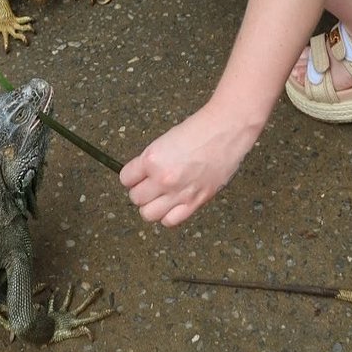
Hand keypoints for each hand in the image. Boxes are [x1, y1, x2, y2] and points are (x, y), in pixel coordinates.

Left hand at [119, 102, 257, 226]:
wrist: (225, 131)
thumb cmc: (198, 130)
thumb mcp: (165, 140)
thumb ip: (152, 161)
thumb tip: (141, 176)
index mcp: (152, 158)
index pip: (126, 178)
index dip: (131, 176)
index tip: (136, 175)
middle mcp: (162, 178)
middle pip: (135, 198)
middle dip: (140, 191)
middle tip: (149, 184)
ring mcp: (179, 193)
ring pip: (148, 214)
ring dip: (151, 205)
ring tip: (159, 196)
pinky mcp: (195, 202)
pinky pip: (170, 221)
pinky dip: (167, 215)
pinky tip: (172, 204)